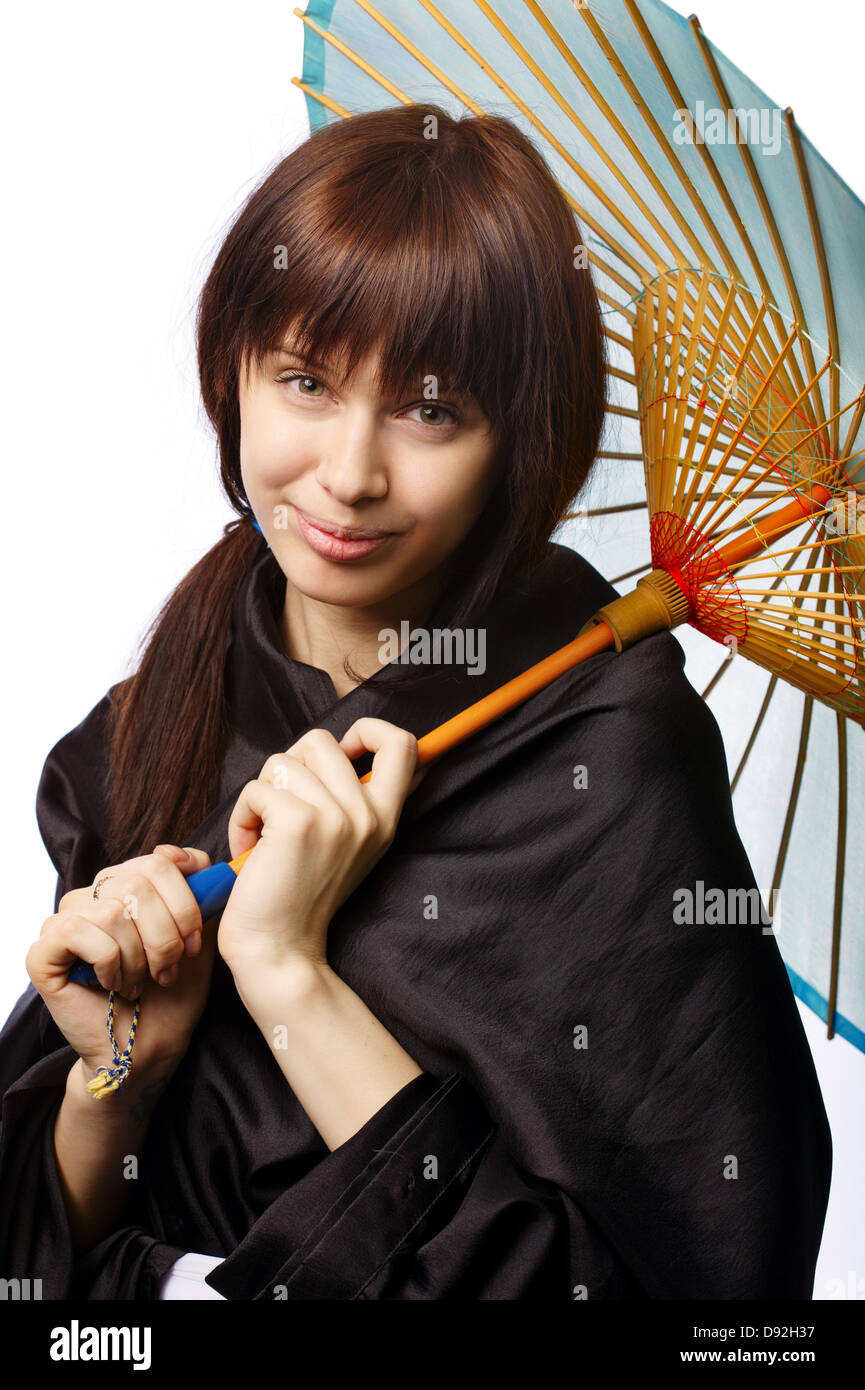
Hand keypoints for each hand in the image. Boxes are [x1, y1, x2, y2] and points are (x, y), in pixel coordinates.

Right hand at [27, 845, 218, 1074]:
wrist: (149, 1047)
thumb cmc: (173, 993)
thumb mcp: (198, 934)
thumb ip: (197, 890)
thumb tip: (186, 854)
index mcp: (127, 885)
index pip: (158, 861)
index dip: (184, 903)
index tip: (194, 943)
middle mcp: (92, 896)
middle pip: (137, 884)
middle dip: (165, 935)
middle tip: (168, 970)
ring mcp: (63, 922)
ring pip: (112, 911)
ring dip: (137, 957)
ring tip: (139, 981)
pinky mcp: (42, 951)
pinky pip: (78, 932)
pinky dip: (107, 963)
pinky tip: (112, 984)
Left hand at [217, 718, 424, 976]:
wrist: (279, 951)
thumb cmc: (298, 895)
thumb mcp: (345, 845)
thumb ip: (349, 799)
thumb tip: (340, 749)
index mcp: (383, 817)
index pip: (401, 743)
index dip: (367, 730)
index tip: (342, 753)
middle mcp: (367, 814)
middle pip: (320, 740)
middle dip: (288, 769)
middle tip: (282, 812)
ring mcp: (336, 817)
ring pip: (281, 762)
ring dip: (260, 797)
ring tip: (264, 838)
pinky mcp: (298, 822)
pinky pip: (256, 789)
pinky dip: (242, 816)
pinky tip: (250, 848)